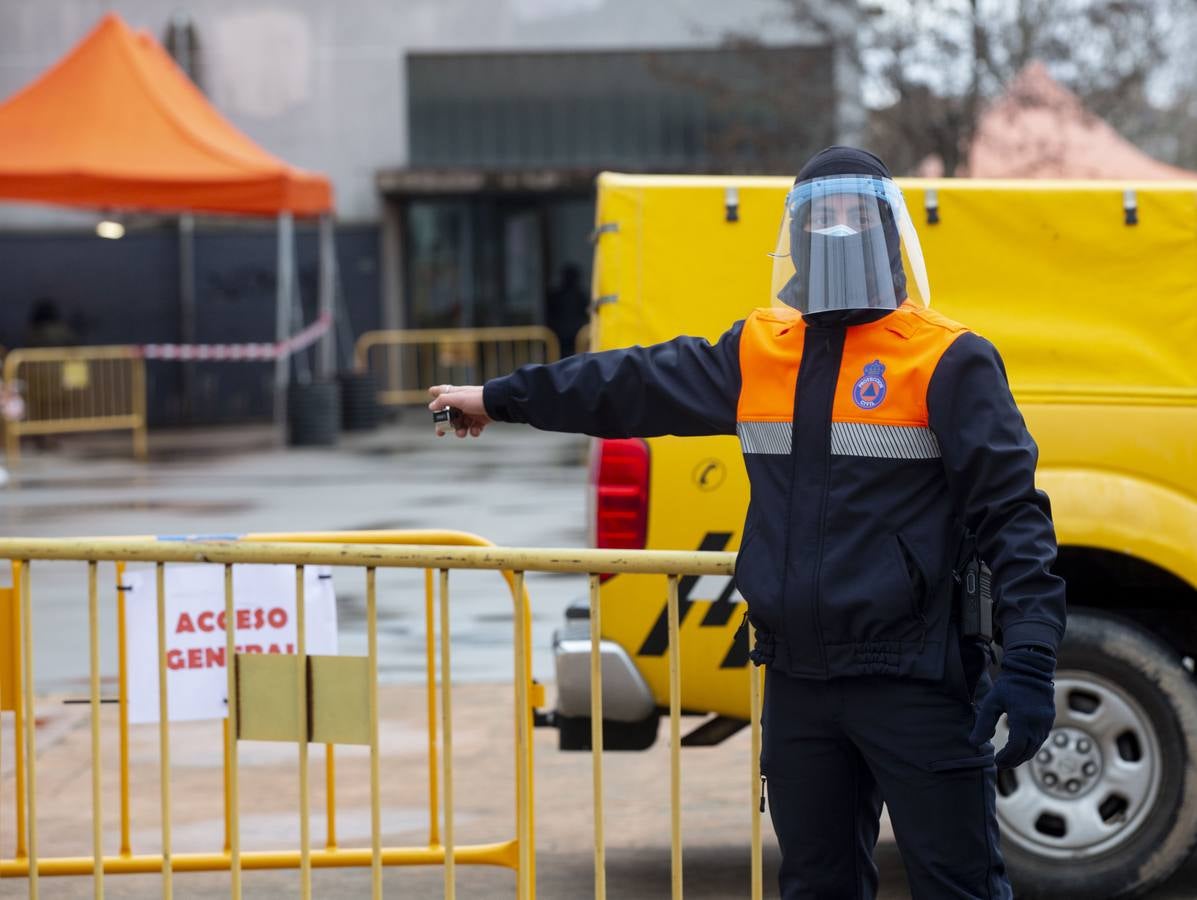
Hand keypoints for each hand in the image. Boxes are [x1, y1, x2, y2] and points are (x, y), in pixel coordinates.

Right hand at [427, 384, 490, 437]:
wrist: (498, 404)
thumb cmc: (477, 398)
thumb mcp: (458, 398)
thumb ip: (443, 401)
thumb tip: (431, 406)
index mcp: (456, 395)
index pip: (443, 392)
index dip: (436, 393)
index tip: (430, 396)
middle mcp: (463, 403)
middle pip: (450, 414)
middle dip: (445, 425)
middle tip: (440, 433)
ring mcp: (472, 411)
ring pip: (461, 424)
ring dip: (460, 430)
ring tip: (462, 433)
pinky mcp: (481, 419)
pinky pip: (474, 428)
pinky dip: (474, 431)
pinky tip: (476, 430)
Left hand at [969, 647, 1055, 768]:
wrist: (1031, 670)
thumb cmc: (1009, 685)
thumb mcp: (992, 702)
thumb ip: (984, 723)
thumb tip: (974, 743)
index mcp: (1023, 718)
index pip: (1016, 746)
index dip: (1006, 757)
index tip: (996, 761)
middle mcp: (1038, 723)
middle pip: (1027, 750)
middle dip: (1014, 760)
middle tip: (1000, 765)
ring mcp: (1046, 723)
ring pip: (1035, 747)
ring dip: (1022, 756)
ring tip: (1009, 760)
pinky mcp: (1049, 721)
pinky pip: (1040, 739)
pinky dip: (1030, 747)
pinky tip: (1020, 749)